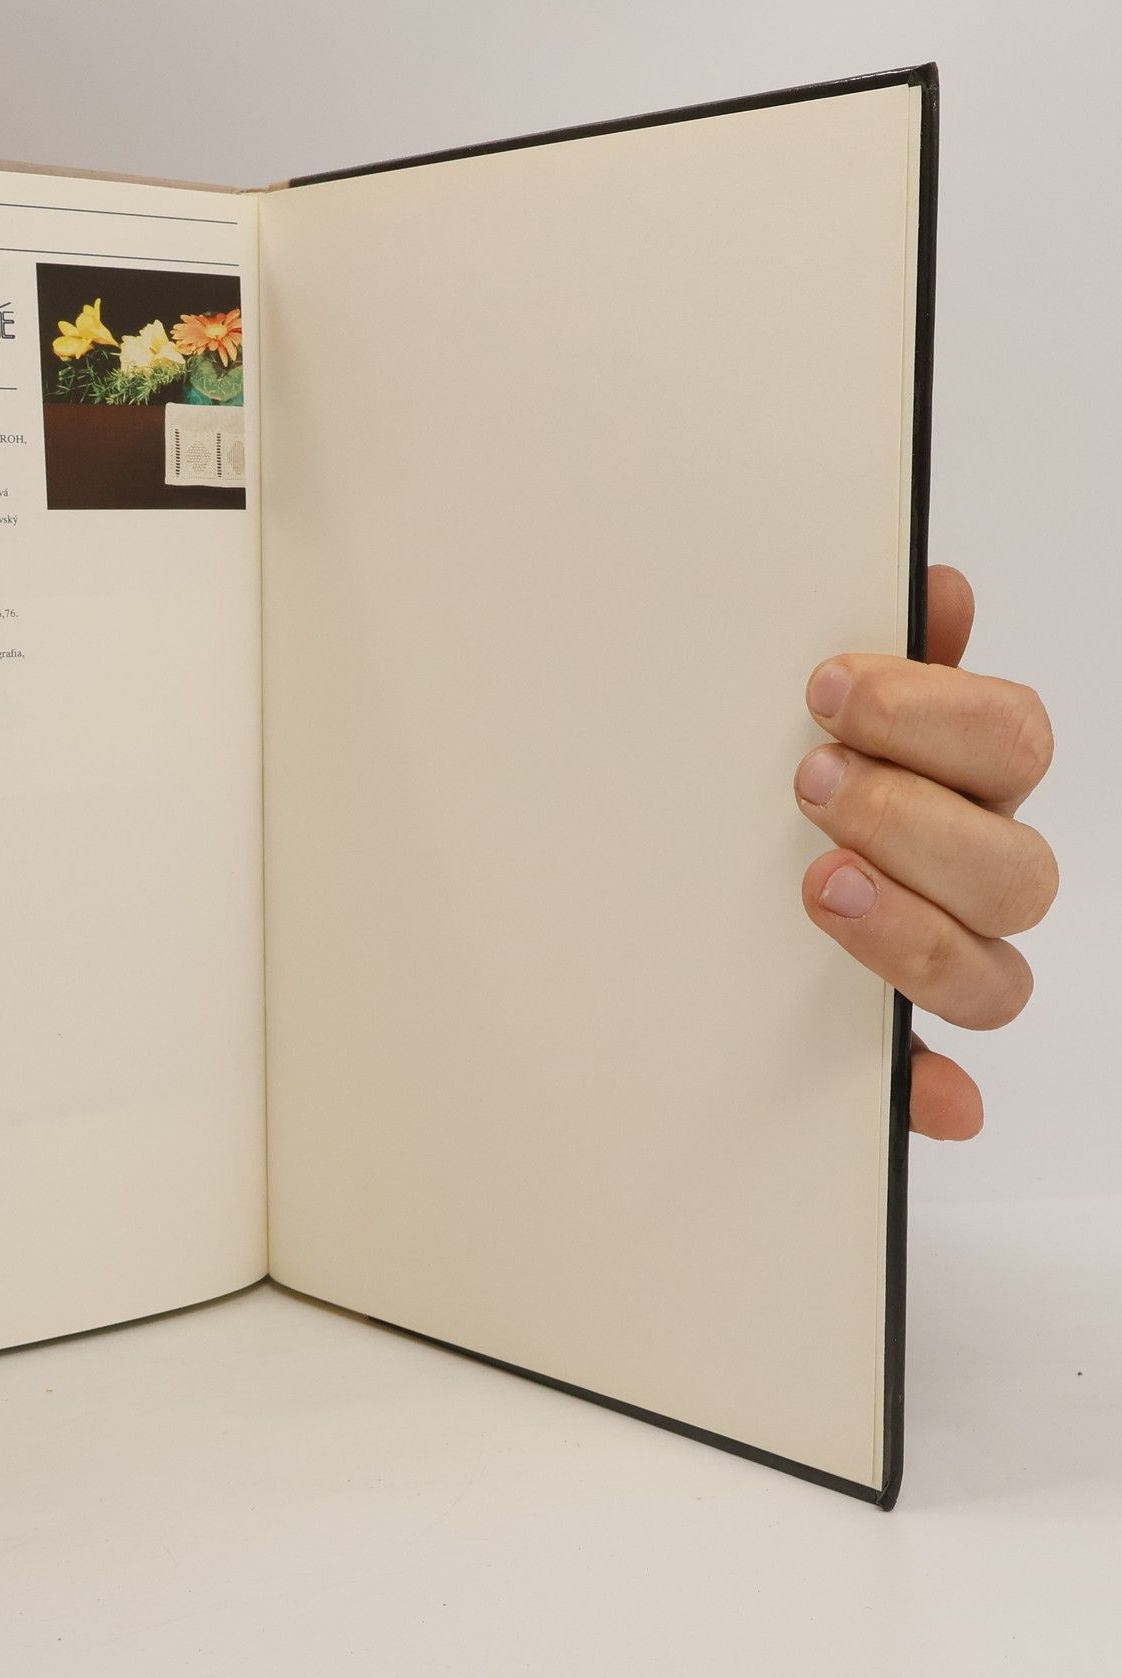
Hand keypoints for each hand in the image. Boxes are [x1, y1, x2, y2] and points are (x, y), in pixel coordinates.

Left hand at [794, 566, 1053, 1139]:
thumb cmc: (758, 779)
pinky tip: (927, 1092)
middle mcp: (968, 874)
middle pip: (1016, 866)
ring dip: (914, 932)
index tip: (825, 683)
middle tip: (808, 783)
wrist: (660, 885)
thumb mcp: (791, 710)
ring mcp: (938, 961)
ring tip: (818, 886)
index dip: (932, 710)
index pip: (1010, 738)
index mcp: (960, 781)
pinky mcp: (888, 1045)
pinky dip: (934, 1092)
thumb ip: (869, 662)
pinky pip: (940, 1087)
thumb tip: (932, 585)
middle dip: (912, 817)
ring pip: (992, 974)